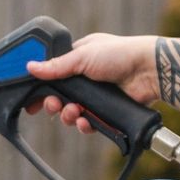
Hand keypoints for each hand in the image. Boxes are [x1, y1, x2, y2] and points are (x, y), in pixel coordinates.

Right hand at [22, 33, 157, 132]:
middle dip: (53, 104)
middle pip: (59, 97)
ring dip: (67, 115)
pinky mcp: (107, 111)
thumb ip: (56, 66)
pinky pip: (88, 123)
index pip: (53, 75)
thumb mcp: (82, 56)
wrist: (149, 71)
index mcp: (78, 60)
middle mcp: (86, 78)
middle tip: (52, 105)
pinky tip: (85, 122)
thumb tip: (30, 67)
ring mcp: (96, 96)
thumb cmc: (120, 54)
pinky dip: (84, 124)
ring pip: (72, 112)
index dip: (42, 88)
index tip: (31, 99)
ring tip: (72, 113)